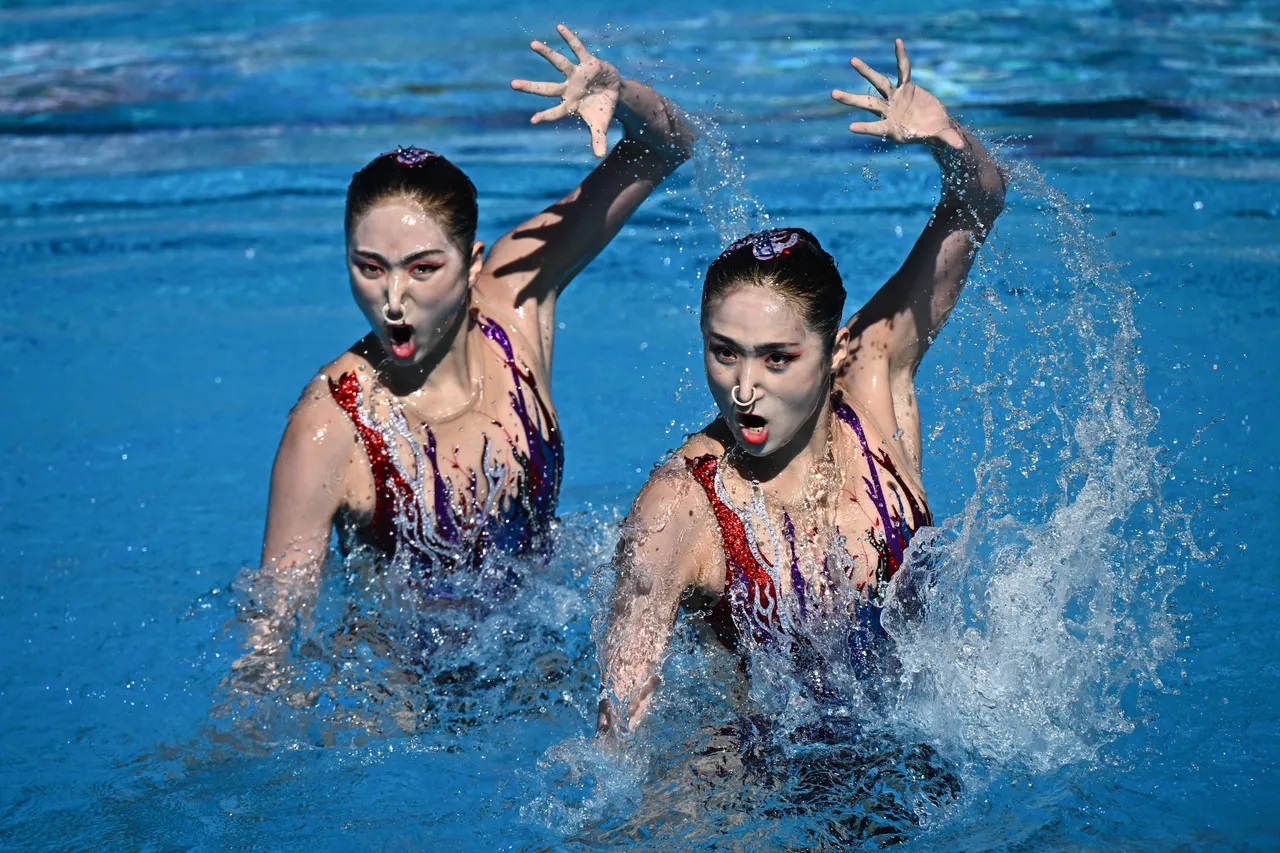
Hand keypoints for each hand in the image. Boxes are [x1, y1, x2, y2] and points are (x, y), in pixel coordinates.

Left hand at [511, 23, 620, 157]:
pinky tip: (559, 28)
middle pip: (547, 89)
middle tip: (513, 85)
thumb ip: (598, 138)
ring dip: (547, 54)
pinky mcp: (588, 62)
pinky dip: (570, 39)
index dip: (546, 116)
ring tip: (532, 44)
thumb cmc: (601, 109)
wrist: (613, 92)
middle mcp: (568, 89)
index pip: (555, 112)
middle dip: (531, 87)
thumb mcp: (601, 124)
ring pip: (559, 63)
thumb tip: (599, 156)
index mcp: (570, 105)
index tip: (533, 120)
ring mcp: (576, 75)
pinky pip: (578, 48)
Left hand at [831, 39, 962, 148]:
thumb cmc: (934, 135)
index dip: (866, 128)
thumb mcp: (941, 138)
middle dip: (850, 99)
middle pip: (867, 104)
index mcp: (892, 129)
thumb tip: (961, 147)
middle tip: (833, 94)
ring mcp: (895, 98)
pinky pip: (903, 69)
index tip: (851, 128)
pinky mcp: (906, 87)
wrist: (935, 126)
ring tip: (852, 60)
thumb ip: (947, 139)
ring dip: (865, 71)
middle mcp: (889, 112)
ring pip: (878, 83)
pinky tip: (898, 42)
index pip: (876, 128)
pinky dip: (901, 56)